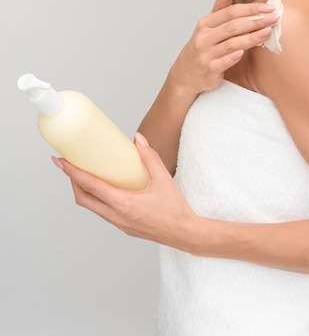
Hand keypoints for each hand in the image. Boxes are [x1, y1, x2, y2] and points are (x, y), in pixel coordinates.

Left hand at [52, 133, 195, 247]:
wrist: (183, 233)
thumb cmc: (174, 209)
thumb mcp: (163, 178)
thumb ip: (150, 157)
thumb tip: (138, 139)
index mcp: (123, 204)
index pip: (90, 186)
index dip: (72, 173)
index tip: (61, 162)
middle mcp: (116, 216)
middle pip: (83, 199)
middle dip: (73, 181)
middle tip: (69, 166)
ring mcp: (118, 223)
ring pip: (92, 207)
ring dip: (84, 191)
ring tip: (85, 174)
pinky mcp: (123, 226)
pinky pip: (103, 211)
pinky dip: (97, 198)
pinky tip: (105, 188)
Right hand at [170, 0, 278, 94]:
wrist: (186, 75)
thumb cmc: (202, 47)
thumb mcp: (208, 26)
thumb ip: (219, 6)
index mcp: (206, 23)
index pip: (230, 12)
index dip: (250, 9)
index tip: (269, 7)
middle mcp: (204, 37)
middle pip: (232, 26)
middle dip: (255, 20)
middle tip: (274, 18)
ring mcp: (205, 54)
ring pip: (230, 44)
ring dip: (250, 38)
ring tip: (267, 32)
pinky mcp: (208, 71)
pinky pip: (221, 63)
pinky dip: (232, 58)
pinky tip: (243, 53)